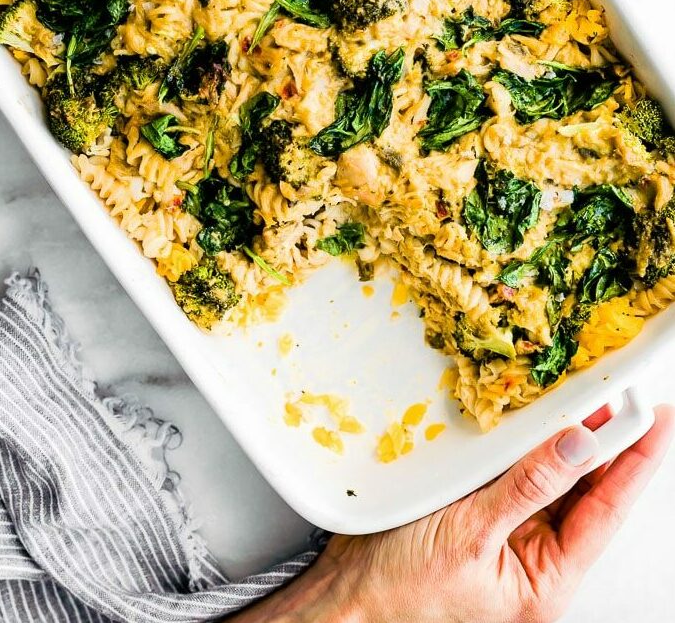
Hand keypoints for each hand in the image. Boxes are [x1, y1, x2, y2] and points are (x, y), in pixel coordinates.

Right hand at [235, 405, 673, 622]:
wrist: (345, 597)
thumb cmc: (399, 592)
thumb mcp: (469, 535)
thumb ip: (527, 488)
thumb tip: (577, 447)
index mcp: (545, 581)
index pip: (604, 510)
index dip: (634, 461)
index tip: (653, 419)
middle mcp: (534, 559)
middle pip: (585, 491)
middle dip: (604, 442)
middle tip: (620, 393)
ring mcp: (509, 535)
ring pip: (552, 477)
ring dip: (565, 438)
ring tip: (587, 398)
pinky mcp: (482, 513)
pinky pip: (516, 472)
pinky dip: (527, 443)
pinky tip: (535, 419)